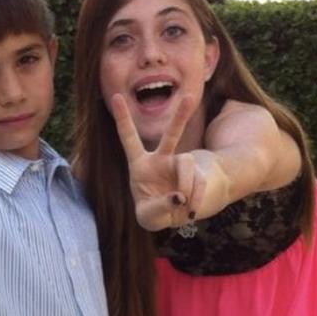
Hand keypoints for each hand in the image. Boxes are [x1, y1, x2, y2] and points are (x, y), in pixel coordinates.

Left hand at [111, 93, 227, 230]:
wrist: (179, 215)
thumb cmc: (156, 214)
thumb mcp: (149, 219)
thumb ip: (158, 209)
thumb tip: (179, 197)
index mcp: (140, 165)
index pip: (130, 139)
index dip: (123, 119)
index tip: (116, 97)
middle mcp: (161, 160)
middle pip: (171, 135)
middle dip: (181, 117)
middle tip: (189, 97)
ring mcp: (181, 166)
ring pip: (187, 164)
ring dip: (186, 185)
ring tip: (183, 203)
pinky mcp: (197, 175)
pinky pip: (199, 182)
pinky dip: (196, 199)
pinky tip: (191, 212)